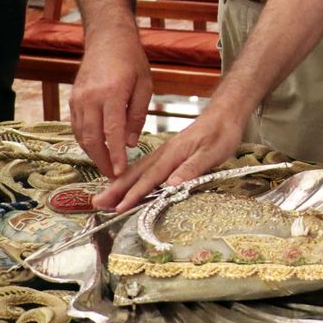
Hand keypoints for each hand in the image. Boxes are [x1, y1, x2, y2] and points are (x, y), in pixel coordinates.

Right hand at [68, 23, 154, 176]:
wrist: (108, 38)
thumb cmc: (131, 60)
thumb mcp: (145, 86)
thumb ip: (137, 115)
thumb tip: (130, 143)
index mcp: (112, 93)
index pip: (112, 132)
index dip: (115, 155)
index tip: (120, 173)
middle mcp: (91, 97)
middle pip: (91, 138)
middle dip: (101, 161)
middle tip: (112, 176)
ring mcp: (78, 98)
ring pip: (81, 135)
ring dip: (92, 153)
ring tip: (106, 166)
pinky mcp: (73, 99)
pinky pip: (76, 126)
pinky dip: (85, 140)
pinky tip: (96, 148)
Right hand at [91, 106, 246, 211]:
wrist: (225, 114)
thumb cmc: (222, 133)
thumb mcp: (212, 152)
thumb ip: (192, 168)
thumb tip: (171, 184)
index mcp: (173, 154)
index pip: (150, 177)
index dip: (134, 194)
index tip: (119, 208)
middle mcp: (164, 153)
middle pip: (136, 174)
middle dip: (116, 190)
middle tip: (97, 204)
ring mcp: (164, 152)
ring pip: (137, 170)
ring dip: (119, 184)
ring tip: (104, 197)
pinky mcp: (168, 153)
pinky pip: (144, 167)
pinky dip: (131, 176)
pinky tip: (125, 183)